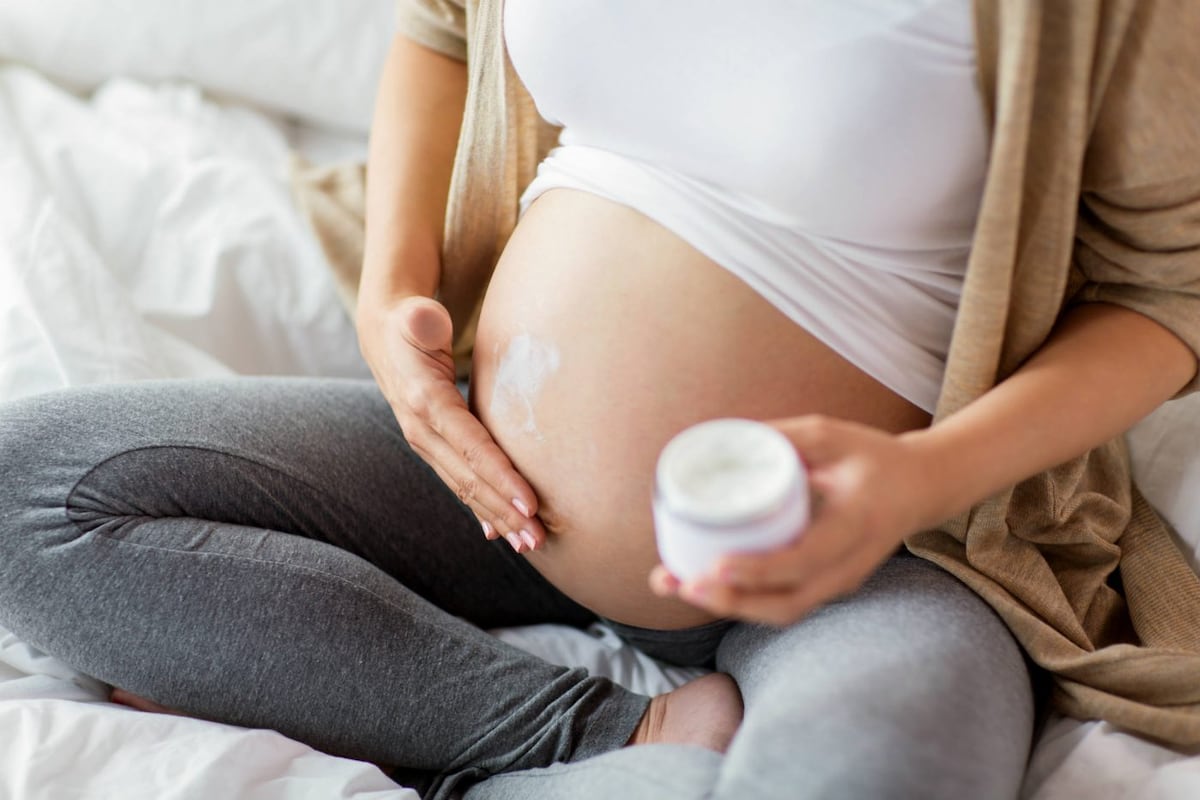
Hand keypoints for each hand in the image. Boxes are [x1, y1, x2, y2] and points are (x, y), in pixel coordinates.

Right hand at [358, 295, 544, 552]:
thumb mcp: (414, 315)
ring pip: (466, 488)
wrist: (383, 337)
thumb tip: (425, 320)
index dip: (500, 475)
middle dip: (506, 510)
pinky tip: (503, 534)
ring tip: (530, 543)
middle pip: (471, 478)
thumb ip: (421, 319)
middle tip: (540, 537)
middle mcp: (423, 432)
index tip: (531, 501)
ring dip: (499, 518)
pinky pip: (460, 484)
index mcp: (425, 403)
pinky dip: (482, 510)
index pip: (470, 445)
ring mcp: (427, 445)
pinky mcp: (435, 450)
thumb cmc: (411, 322)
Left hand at [650, 415, 938, 624]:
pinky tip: (699, 584)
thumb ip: (782, 437)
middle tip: (681, 582)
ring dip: (726, 605)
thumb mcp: (832, 435)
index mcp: (856, 524)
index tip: (717, 564)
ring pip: (781, 612)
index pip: (806, 559)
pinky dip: (740, 600)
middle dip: (729, 601)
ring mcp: (839, 582)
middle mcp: (849, 565)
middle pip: (787, 603)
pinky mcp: (827, 586)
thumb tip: (722, 438)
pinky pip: (782, 605)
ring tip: (673, 584)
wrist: (921, 488)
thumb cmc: (873, 457)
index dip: (759, 569)